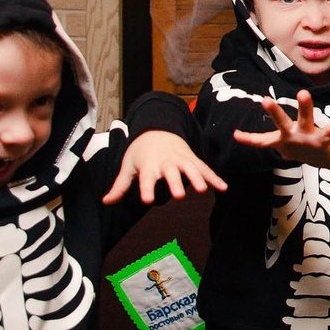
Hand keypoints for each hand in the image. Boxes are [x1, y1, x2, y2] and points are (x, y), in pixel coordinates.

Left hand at [104, 130, 226, 204]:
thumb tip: (105, 201)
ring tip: (203, 190)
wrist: (157, 128)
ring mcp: (181, 158)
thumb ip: (120, 186)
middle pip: (171, 172)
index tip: (147, 200)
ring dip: (198, 178)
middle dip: (176, 182)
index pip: (147, 178)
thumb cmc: (140, 151)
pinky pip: (204, 168)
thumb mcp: (128, 165)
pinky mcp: (192, 158)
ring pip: (190, 168)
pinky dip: (214, 177)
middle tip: (179, 196)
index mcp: (148, 164)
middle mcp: (165, 161)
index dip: (147, 188)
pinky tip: (223, 188)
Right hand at [232, 91, 329, 174]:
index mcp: (321, 137)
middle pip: (305, 116)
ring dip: (274, 112)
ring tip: (265, 99)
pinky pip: (260, 142)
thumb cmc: (326, 153)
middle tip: (304, 92)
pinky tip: (236, 135)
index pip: (329, 132)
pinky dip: (249, 139)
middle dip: (305, 107)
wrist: (308, 154)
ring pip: (281, 122)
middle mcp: (305, 131)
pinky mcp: (277, 142)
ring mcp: (290, 135)